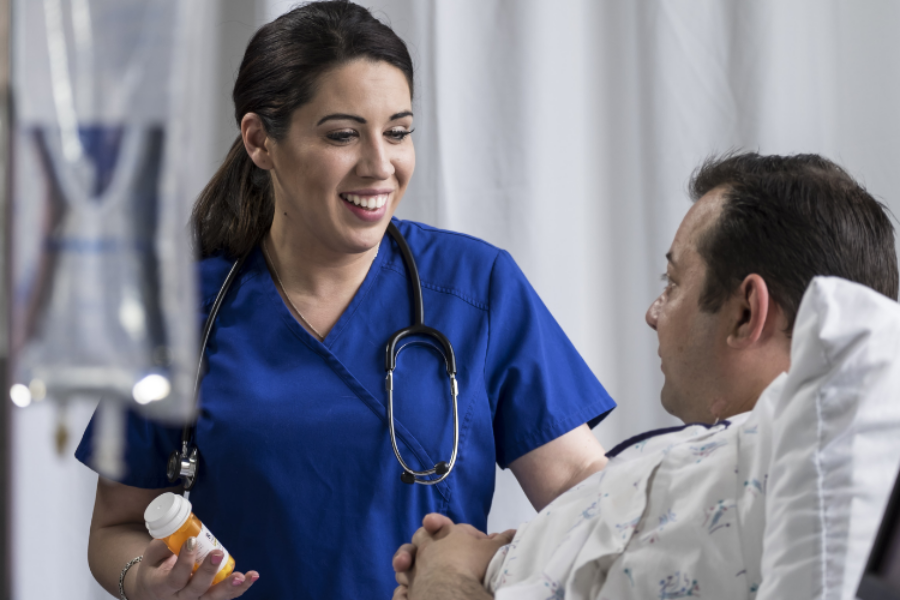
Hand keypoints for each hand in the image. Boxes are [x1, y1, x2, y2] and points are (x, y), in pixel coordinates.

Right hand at [128, 538, 258, 599]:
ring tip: (243, 575)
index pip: (175, 578)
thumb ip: (164, 545)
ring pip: (212, 599)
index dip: (184, 561)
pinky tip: (252, 577)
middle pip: (196, 589)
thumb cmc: (154, 569)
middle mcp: (179, 599)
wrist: (152, 593)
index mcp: (161, 587)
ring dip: (230, 587)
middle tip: (217, 553)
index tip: (192, 541)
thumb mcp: (151, 556)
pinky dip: (240, 589)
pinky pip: (224, 598)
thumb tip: (181, 529)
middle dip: (208, 571)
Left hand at [393, 514, 514, 599]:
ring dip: (409, 562)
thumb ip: (502, 541)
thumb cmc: (473, 563)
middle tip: (433, 548)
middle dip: (425, 539)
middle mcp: (427, 545)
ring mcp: (415, 564)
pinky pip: (401, 584)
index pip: (440, 523)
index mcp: (445, 532)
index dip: (441, 524)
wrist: (452, 587)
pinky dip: (404, 588)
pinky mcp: (409, 585)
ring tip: (414, 568)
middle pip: (421, 536)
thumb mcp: (494, 551)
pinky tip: (408, 592)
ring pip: (406, 558)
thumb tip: (514, 532)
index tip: (445, 529)